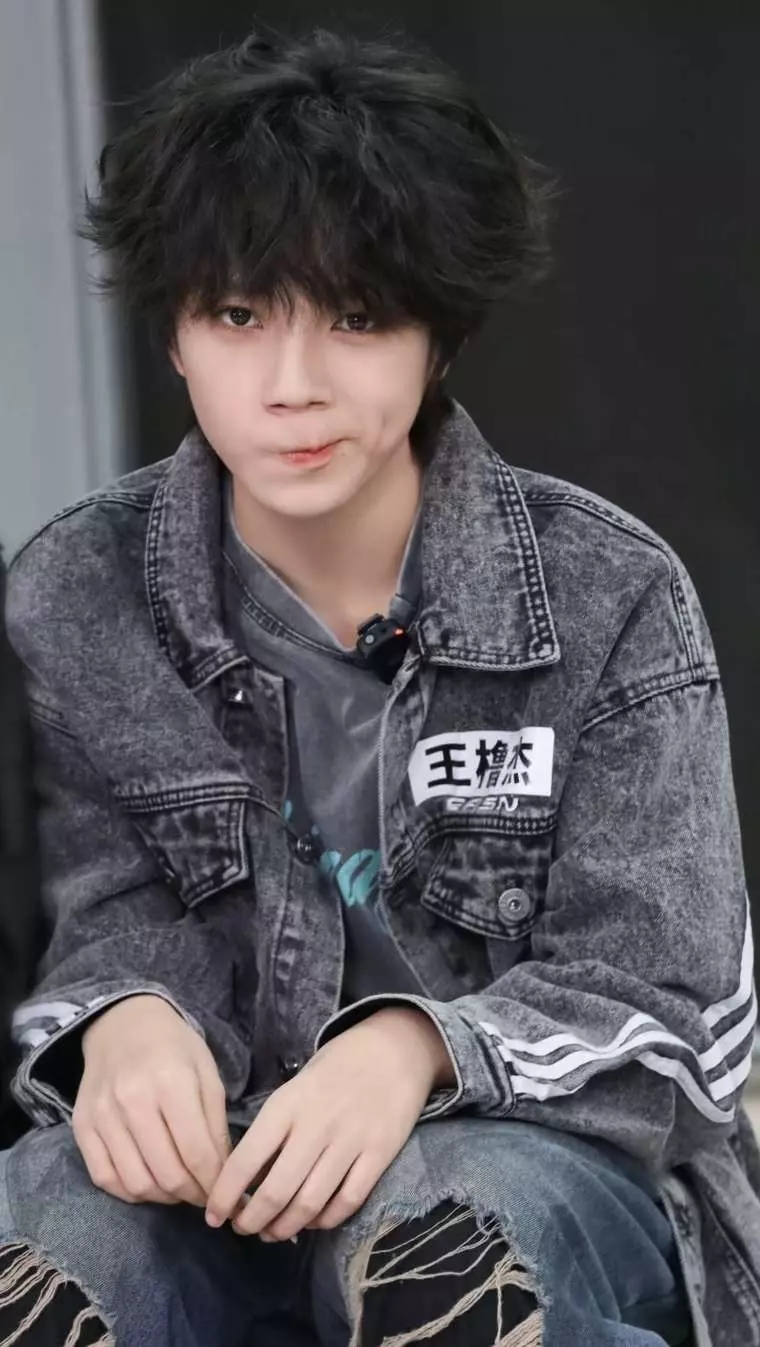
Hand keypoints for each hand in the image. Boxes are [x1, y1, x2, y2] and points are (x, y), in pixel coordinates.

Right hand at [73, 994, 229, 1207]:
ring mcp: (103, 1115)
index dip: (215, 1183)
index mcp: (171, 1081)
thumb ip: (216, 1124)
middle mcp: (132, 1100)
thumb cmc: (174, 1047)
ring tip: (180, 1190)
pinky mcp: (81, 1127)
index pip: (197, 1152)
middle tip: (205, 1196)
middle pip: (167, 1174)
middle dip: (193, 1195)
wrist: (122, 1023)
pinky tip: (149, 1184)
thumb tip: (224, 1174)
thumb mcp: (207, 1073)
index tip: (227, 1195)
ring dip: (164, 1198)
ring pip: (136, 1183)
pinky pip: (105, 1178)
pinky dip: (131, 1193)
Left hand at [205, 1006, 454, 1240]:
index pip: (245, 1160)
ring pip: (310, 1204)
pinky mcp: (379, 1155)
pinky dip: (326, 1221)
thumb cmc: (336, 1067)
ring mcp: (349, 1143)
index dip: (224, 1196)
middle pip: (276, 1192)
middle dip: (252, 1221)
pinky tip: (313, 1222)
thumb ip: (276, 1129)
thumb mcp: (295, 1088)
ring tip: (272, 1232)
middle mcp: (315, 1126)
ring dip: (285, 1227)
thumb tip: (251, 1179)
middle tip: (242, 1229)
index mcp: (287, 1105)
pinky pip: (347, 1202)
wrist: (394, 1048)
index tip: (212, 1216)